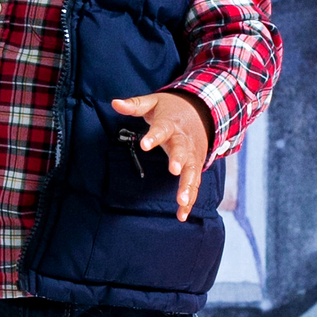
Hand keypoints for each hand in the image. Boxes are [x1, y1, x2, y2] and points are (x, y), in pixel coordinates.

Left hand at [110, 91, 211, 221]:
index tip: (145, 145)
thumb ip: (134, 105)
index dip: (154, 137)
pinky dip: (191, 198)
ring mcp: (192, 154)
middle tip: (175, 171)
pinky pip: (195, 184)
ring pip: (193, 171)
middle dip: (180, 160)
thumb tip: (114, 103)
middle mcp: (184, 140)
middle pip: (183, 150)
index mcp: (171, 124)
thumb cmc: (171, 109)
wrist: (202, 110)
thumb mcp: (153, 102)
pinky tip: (182, 214)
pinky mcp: (196, 165)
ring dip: (188, 186)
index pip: (162, 129)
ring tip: (182, 201)